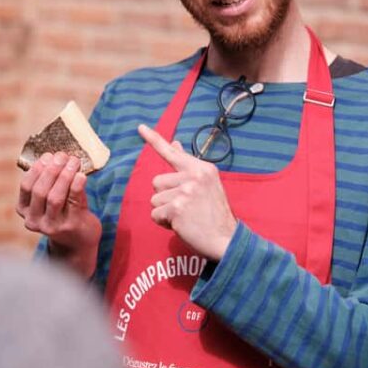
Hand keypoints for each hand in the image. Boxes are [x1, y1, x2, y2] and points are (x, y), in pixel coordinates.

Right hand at [16, 152, 101, 277]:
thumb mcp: (48, 200)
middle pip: (40, 191)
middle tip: (62, 156)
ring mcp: (52, 226)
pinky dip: (77, 186)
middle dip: (52, 170)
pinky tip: (81, 175)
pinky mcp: (71, 227)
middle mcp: (34, 220)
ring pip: (55, 197)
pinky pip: (73, 202)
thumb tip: (55, 156)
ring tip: (73, 162)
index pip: (26, 186)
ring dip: (64, 175)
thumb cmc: (62, 213)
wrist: (78, 242)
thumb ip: (48, 182)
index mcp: (24, 210)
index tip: (48, 155)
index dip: (37, 169)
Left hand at [138, 124, 237, 260]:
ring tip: (185, 216)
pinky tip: (181, 225)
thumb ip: (187, 166)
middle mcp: (194, 176)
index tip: (140, 127)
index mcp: (202, 168)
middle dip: (165, 197)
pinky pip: (155, 214)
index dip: (154, 139)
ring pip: (154, 199)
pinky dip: (164, 223)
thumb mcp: (205, 184)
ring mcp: (185, 191)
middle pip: (156, 182)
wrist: (227, 240)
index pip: (172, 152)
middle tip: (186, 207)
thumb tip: (175, 144)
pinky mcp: (177, 208)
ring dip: (164, 211)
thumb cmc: (213, 213)